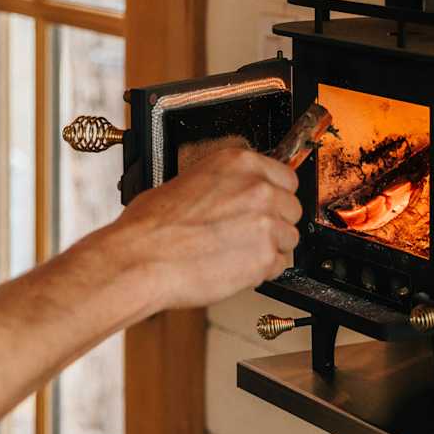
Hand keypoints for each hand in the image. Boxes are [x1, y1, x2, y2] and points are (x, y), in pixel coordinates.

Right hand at [87, 147, 302, 309]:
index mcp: (239, 163)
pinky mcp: (264, 258)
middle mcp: (258, 189)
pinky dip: (262, 271)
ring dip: (269, 247)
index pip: (285, 177)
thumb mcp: (187, 180)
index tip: (267, 206)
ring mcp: (265, 223)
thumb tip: (235, 193)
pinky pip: (279, 265)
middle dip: (275, 222)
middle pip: (292, 207)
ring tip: (237, 252)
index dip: (275, 195)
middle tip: (248, 233)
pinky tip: (235, 267)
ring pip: (288, 238)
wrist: (140, 259)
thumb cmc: (151, 225)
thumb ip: (224, 184)